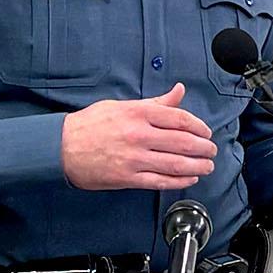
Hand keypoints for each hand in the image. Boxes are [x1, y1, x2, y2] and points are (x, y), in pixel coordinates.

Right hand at [62, 83, 218, 190]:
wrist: (60, 147)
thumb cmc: (90, 124)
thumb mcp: (122, 106)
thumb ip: (155, 102)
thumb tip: (179, 91)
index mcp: (138, 113)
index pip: (180, 118)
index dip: (199, 127)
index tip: (207, 132)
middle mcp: (139, 135)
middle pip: (183, 142)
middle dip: (204, 149)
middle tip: (212, 151)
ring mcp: (134, 158)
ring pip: (176, 164)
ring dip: (198, 167)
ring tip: (207, 167)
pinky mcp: (128, 178)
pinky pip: (161, 181)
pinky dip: (180, 181)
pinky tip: (190, 179)